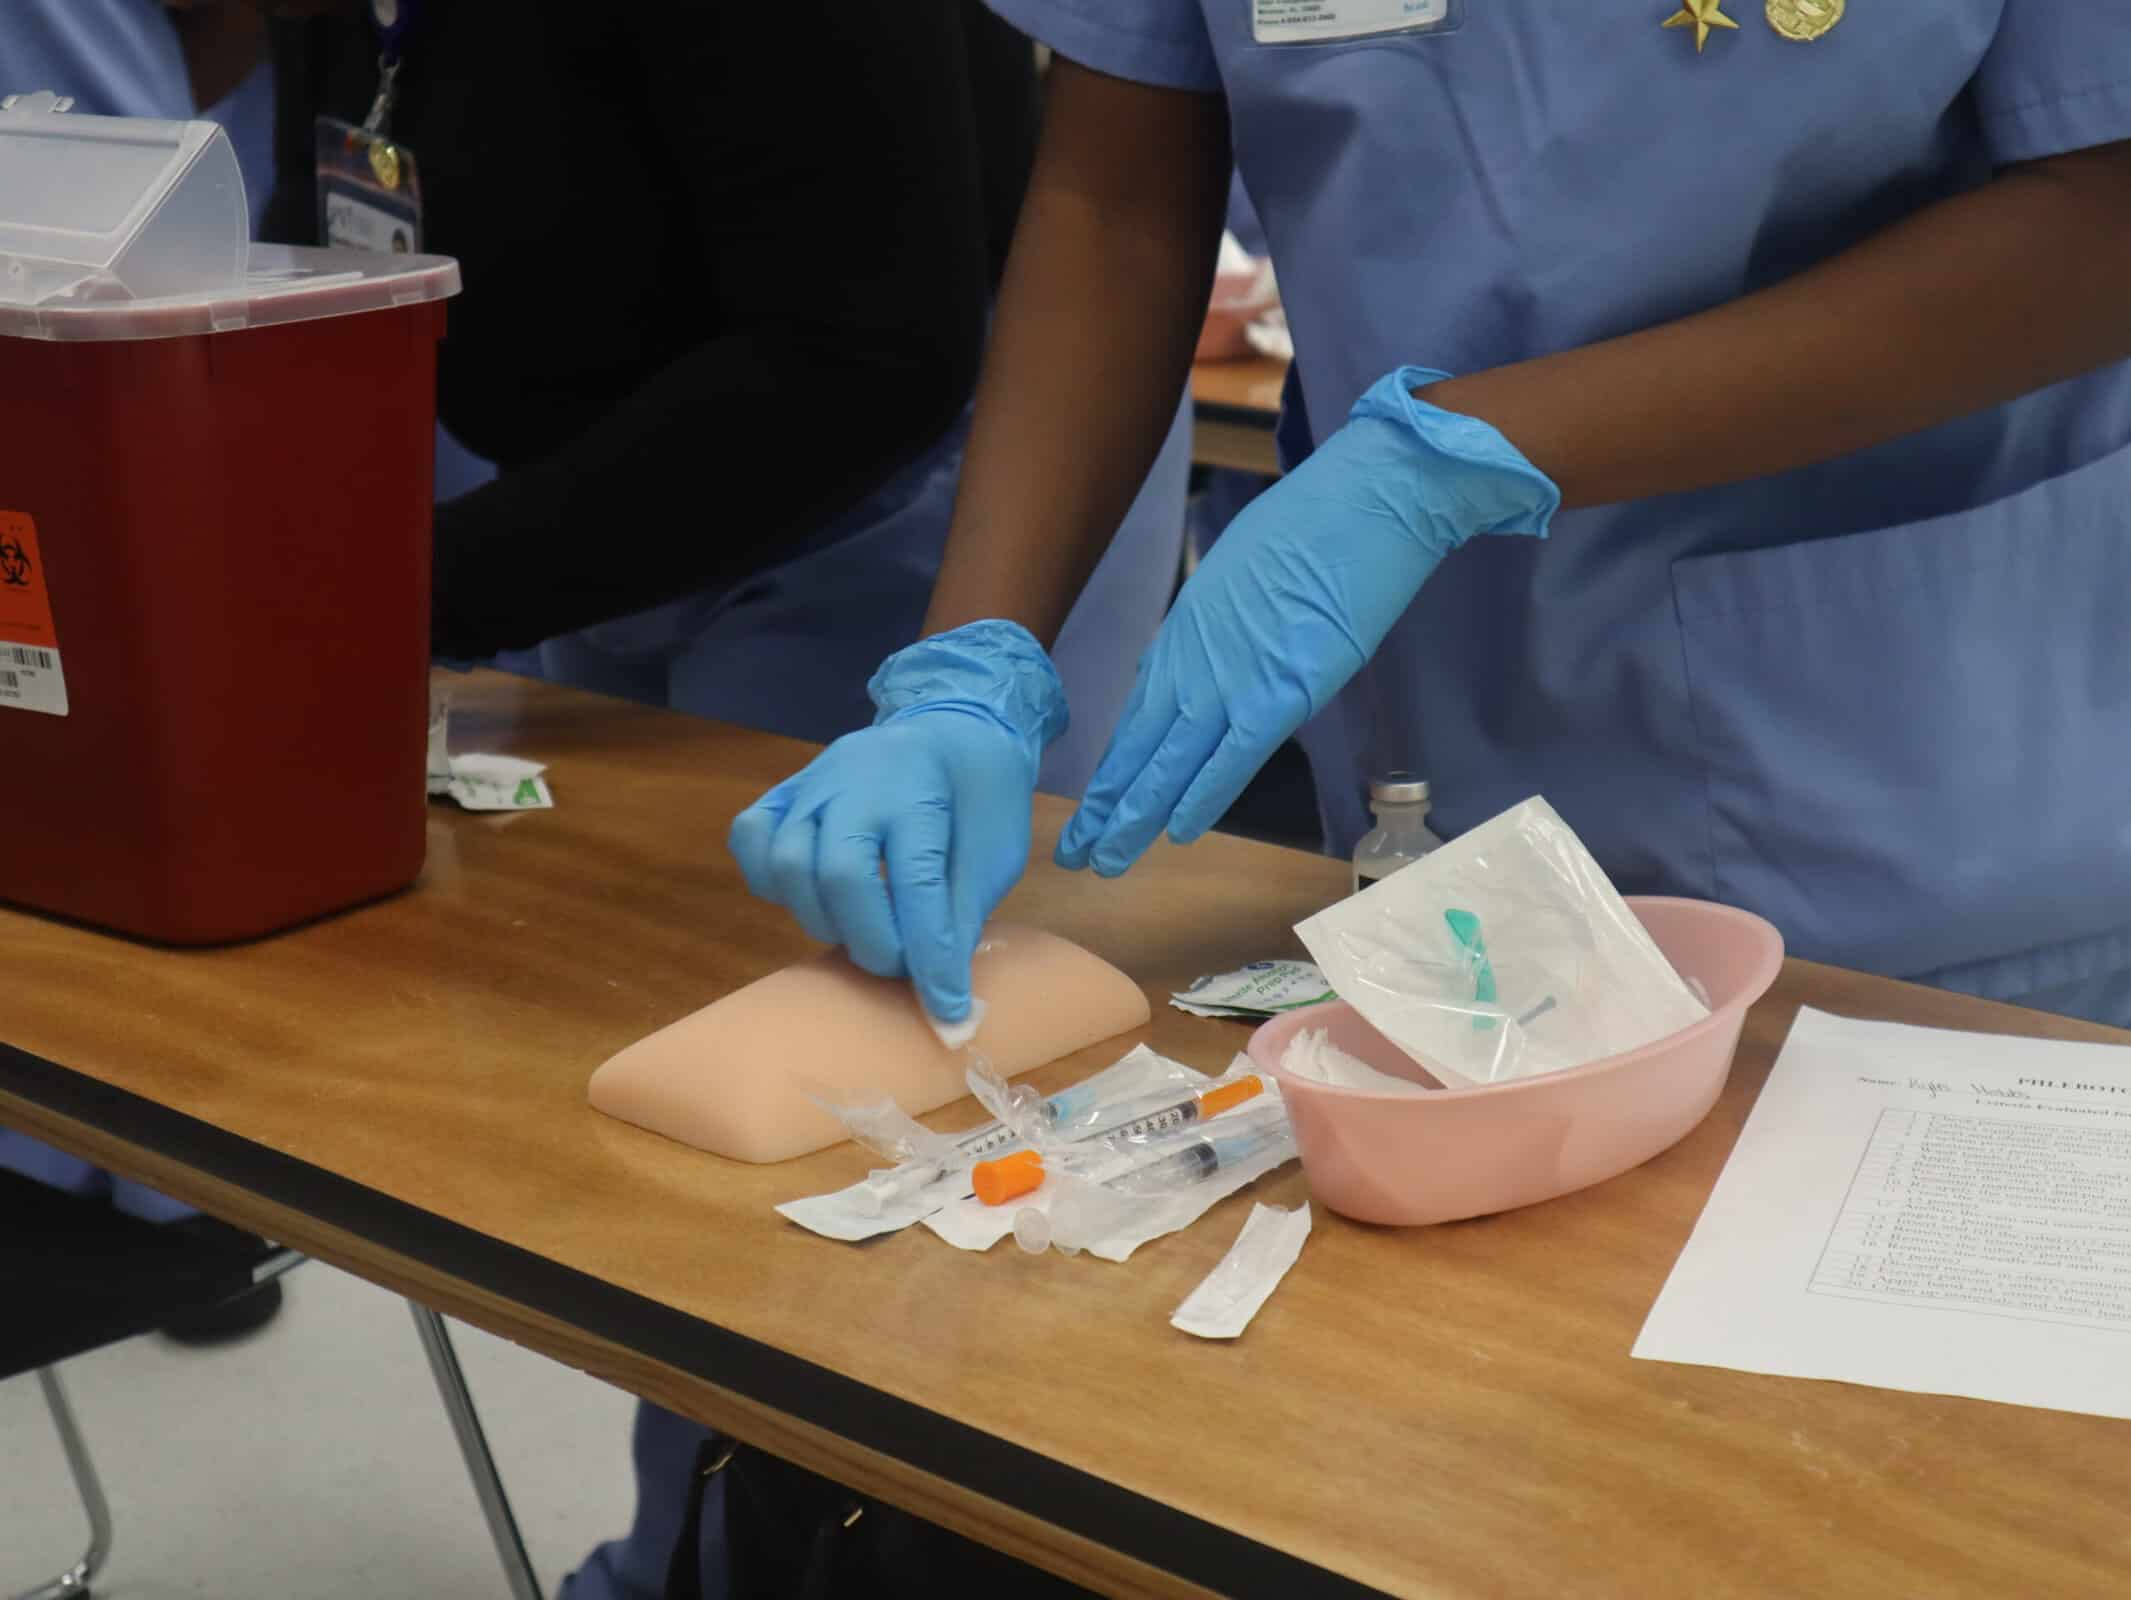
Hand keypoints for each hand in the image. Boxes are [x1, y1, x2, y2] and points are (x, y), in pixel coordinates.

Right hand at [729, 621, 1066, 1023]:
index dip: (929, 955)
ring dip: (823, 918)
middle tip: (900, 966)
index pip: (916, 883)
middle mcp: (854, 779)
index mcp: (919, 787)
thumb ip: (960, 914)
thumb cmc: (982, 794)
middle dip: (871, 940)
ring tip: (862, 933)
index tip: (946, 1009)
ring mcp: (811, 782)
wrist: (955, 728)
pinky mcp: (783, 790)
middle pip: (837, 873)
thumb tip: (941, 993)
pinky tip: (812, 898)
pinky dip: (772, 881)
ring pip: (786, 860)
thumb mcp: (995, 851)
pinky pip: (752, 837)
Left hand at [1056, 366, 1559, 875]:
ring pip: (1172, 761)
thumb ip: (1222, 625)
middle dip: (1107, 803)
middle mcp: (1197, 657)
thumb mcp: (1242, 571)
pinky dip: (1201, 795)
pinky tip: (1175, 831)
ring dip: (1137, 814)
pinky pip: (1231, 757)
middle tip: (1075, 852)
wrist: (1368, 495)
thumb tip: (1220, 655)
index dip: (1117, 763)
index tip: (1094, 803)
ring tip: (1104, 859)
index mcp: (1189, 629)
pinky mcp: (1283, 691)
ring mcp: (1235, 676)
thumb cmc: (1318, 521)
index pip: (1141, 712)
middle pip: (1141, 744)